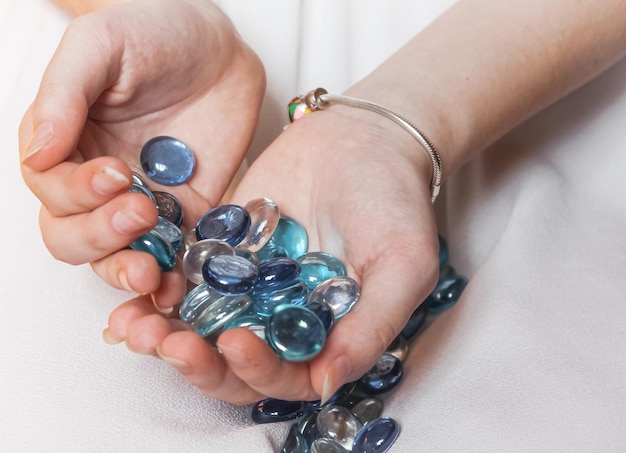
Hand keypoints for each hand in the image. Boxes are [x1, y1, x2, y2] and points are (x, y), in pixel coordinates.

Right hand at [19, 0, 264, 307]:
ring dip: (129, 271)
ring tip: (154, 271)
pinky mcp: (187, 215)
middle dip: (101, 237)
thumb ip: (64, 95)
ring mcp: (144, 204)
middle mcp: (98, 185)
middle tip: (141, 212)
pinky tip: (181, 284)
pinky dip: (175, 279)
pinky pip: (175, 257)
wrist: (219, 47)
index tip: (116, 173)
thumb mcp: (100, 47)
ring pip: (118, 257)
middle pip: (75, 237)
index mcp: (65, 147)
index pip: (52, 191)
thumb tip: (37, 152)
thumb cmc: (153, 34)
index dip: (78, 193)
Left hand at [107, 103, 440, 403]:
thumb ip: (371, 325)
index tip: (234, 343)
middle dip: (196, 361)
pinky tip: (136, 278)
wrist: (362, 137)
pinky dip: (159, 284)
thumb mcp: (403, 264)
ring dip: (165, 330)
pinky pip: (186, 276)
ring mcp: (250, 284)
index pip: (286, 376)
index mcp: (326, 333)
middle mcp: (283, 317)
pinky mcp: (223, 249)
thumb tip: (328, 381)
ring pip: (201, 325)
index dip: (258, 371)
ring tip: (134, 321)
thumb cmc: (393, 201)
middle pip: (233, 361)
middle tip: (163, 342)